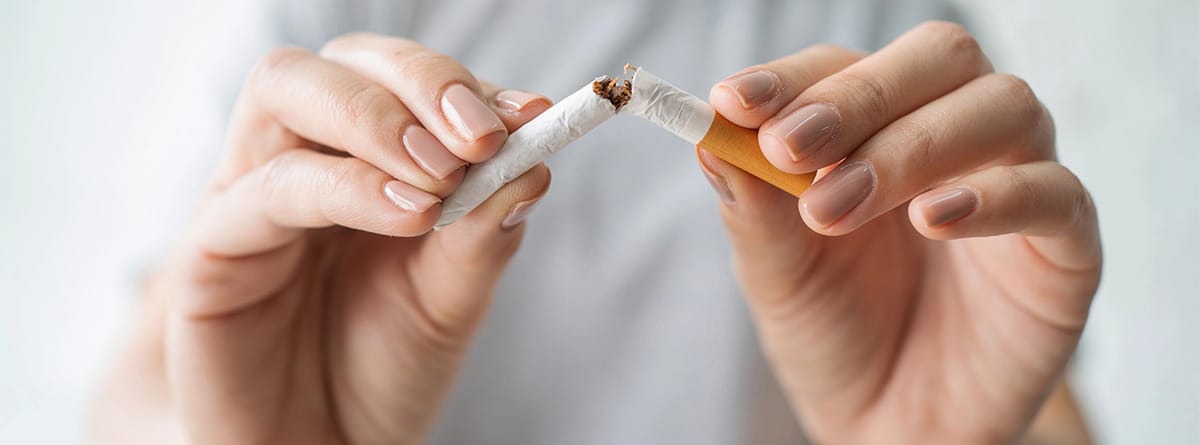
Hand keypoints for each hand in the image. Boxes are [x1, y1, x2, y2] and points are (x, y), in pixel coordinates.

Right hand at [91, 33, 551, 443]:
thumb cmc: (384, 370)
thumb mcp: (453, 298)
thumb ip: (483, 229)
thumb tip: (534, 159)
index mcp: (365, 159)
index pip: (404, 79)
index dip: (463, 84)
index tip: (528, 111)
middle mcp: (304, 160)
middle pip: (342, 62)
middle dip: (420, 80)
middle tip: (482, 134)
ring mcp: (252, 196)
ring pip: (286, 89)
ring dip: (378, 117)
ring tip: (444, 175)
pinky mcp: (212, 250)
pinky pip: (266, 189)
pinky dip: (346, 187)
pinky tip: (410, 213)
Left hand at [703, 21, 1100, 442]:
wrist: (891, 430)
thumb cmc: (835, 336)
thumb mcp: (777, 274)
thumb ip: (752, 204)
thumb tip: (709, 134)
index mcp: (878, 130)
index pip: (845, 67)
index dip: (793, 78)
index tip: (735, 103)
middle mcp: (955, 138)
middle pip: (940, 57)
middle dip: (858, 95)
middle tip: (789, 147)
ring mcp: (1018, 183)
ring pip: (1003, 108)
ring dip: (911, 147)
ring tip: (838, 206)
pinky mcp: (1065, 249)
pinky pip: (1056, 194)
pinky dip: (995, 196)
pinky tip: (933, 221)